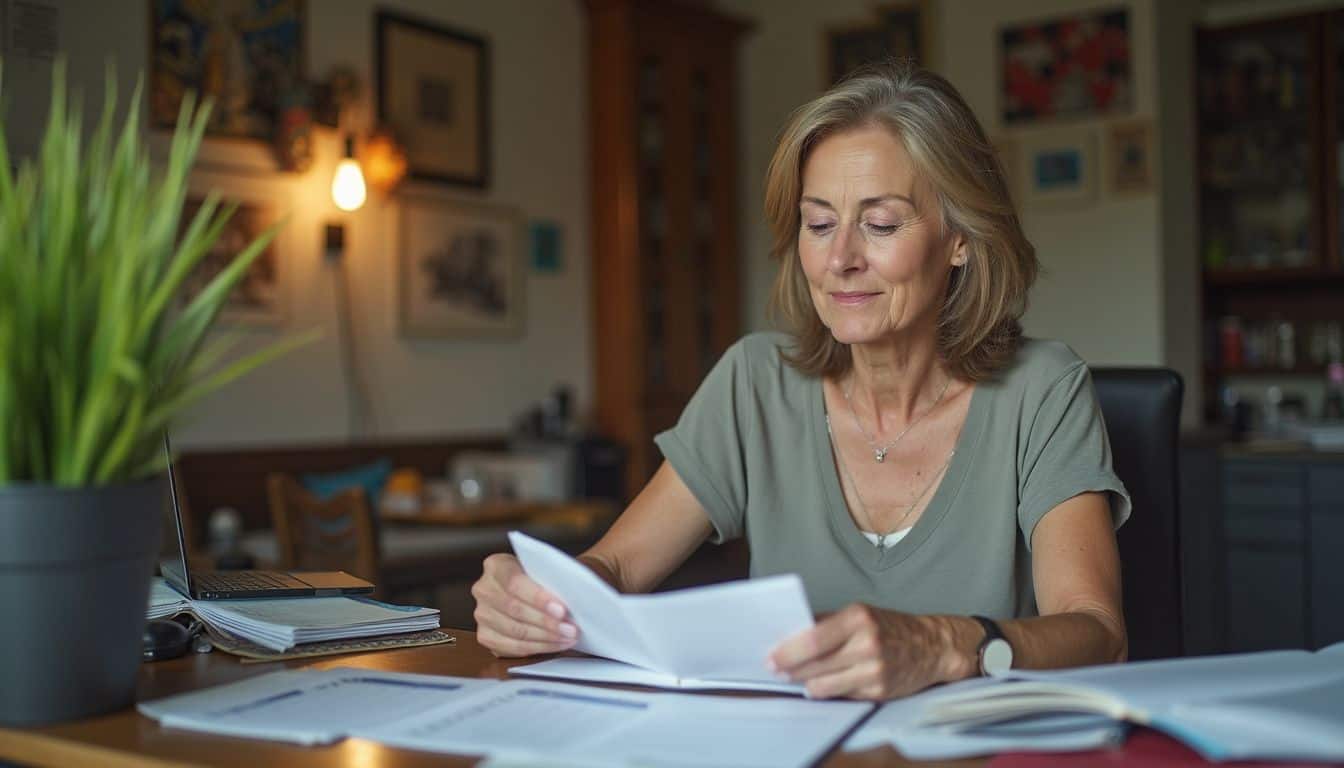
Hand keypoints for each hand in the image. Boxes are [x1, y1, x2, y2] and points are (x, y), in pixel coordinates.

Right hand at [471, 553, 578, 656]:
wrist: (531, 589)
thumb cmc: (541, 578)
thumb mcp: (546, 569)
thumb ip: (553, 578)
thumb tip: (575, 593)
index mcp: (496, 565)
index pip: (514, 582)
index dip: (538, 598)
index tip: (561, 610)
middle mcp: (484, 589)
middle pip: (514, 609)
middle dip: (546, 622)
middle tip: (570, 629)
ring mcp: (482, 614)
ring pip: (514, 631)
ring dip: (545, 638)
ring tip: (567, 637)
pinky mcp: (485, 636)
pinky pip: (511, 647)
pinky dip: (537, 648)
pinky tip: (555, 644)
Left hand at [768, 604, 959, 699]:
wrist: (932, 647)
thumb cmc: (889, 628)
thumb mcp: (860, 614)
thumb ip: (826, 623)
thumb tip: (789, 634)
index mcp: (858, 618)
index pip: (813, 639)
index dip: (788, 652)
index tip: (771, 657)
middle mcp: (867, 644)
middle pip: (815, 664)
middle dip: (790, 670)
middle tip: (776, 671)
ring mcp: (874, 671)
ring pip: (824, 686)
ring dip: (806, 684)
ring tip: (798, 679)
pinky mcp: (879, 692)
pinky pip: (842, 696)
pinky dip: (829, 691)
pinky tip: (823, 684)